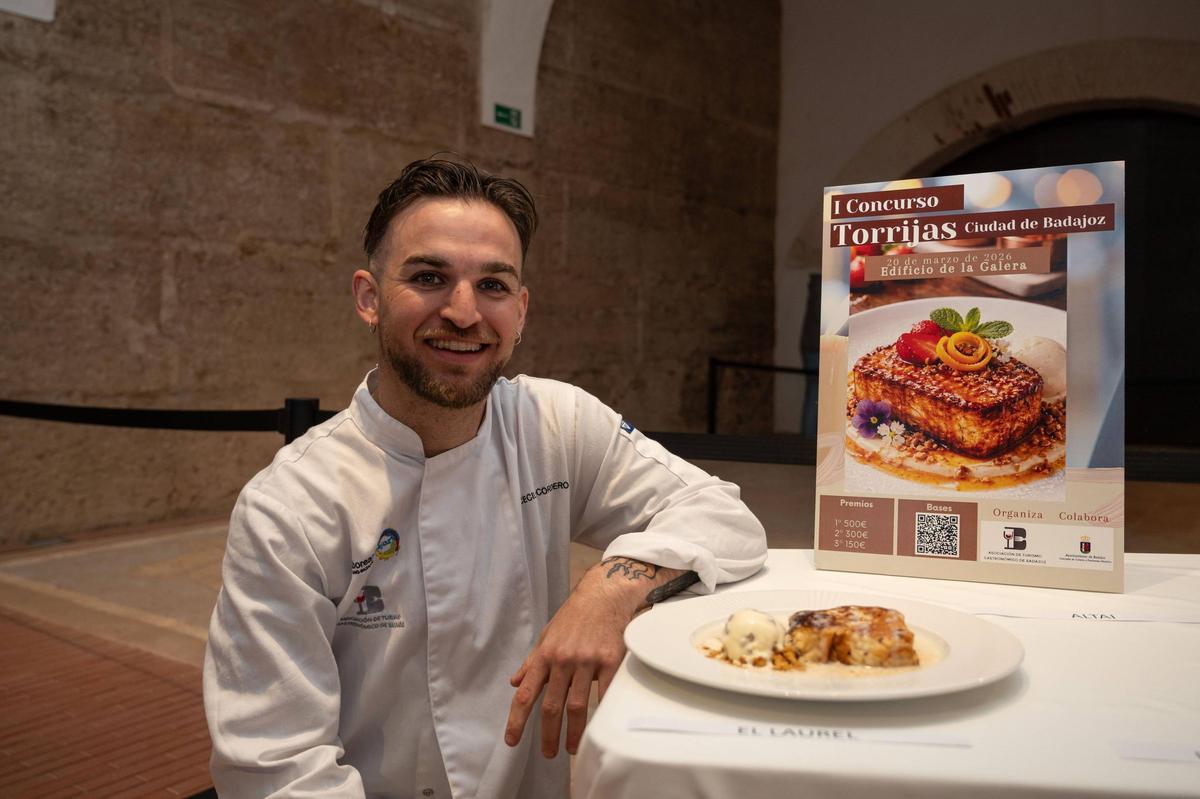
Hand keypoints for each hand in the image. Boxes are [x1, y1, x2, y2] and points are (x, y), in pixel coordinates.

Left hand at [503, 565, 635, 757]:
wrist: (604, 594)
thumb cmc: (575, 616)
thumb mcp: (547, 636)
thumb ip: (532, 662)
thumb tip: (514, 682)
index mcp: (545, 656)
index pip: (526, 694)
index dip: (517, 720)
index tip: (512, 740)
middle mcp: (563, 660)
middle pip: (552, 705)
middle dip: (548, 733)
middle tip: (548, 754)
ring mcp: (587, 660)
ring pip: (577, 705)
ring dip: (574, 731)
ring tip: (571, 748)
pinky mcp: (610, 659)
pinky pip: (605, 692)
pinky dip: (602, 712)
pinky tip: (600, 728)